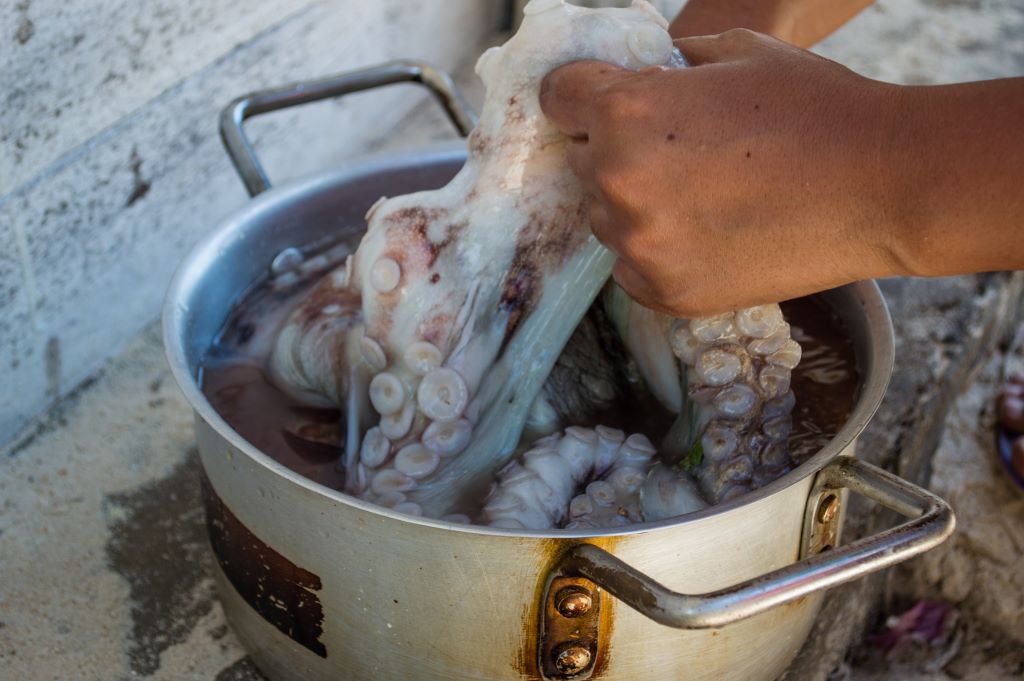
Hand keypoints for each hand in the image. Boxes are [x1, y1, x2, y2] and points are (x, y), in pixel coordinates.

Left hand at [539, 29, 906, 317]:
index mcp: (627, 111)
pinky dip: (655, 250)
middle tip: (670, 150)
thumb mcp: (737, 52)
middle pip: (581, 161)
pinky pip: (631, 265)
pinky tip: (705, 231)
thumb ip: (666, 64)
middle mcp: (620, 182)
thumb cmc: (815, 107)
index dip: (580, 95)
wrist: (882, 186)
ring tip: (698, 193)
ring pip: (603, 217)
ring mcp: (641, 245)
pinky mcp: (665, 292)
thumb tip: (635, 74)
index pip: (558, 98)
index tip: (599, 102)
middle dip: (612, 148)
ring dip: (632, 203)